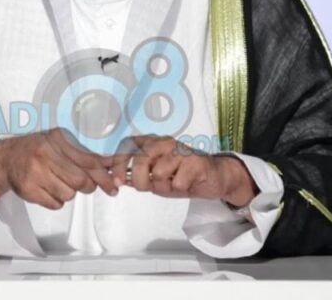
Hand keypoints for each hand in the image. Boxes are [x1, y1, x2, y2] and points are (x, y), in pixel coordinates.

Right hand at [0, 128, 117, 208]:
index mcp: (57, 139)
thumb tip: (109, 165)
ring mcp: (35, 172)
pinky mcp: (28, 189)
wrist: (5, 159)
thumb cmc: (36, 150)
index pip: (87, 160)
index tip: (113, 185)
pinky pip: (55, 204)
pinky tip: (47, 189)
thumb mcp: (57, 143)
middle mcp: (46, 154)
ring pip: (68, 195)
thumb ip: (82, 154)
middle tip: (84, 185)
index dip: (103, 175)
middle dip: (86, 187)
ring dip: (67, 193)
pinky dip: (55, 201)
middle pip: (80, 181)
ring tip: (57, 182)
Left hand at [108, 135, 257, 206]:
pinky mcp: (196, 161)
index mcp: (152, 143)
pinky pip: (178, 182)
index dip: (118, 163)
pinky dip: (180, 189)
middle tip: (150, 187)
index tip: (116, 182)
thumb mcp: (155, 178)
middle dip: (141, 181)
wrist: (214, 178)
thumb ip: (137, 176)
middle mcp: (165, 142)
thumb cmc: (182, 176)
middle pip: (140, 159)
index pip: (128, 145)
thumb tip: (116, 179)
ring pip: (158, 173)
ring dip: (164, 187)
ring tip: (174, 184)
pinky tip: (187, 183)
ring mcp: (180, 150)